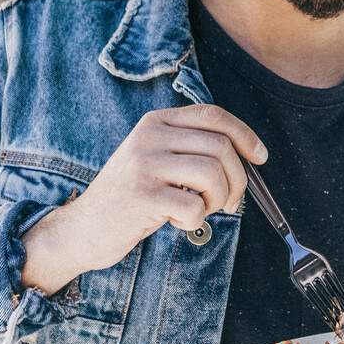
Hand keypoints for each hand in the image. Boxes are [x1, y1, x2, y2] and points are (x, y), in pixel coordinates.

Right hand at [21, 104, 266, 294]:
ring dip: (219, 200)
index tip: (260, 157)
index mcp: (156, 122)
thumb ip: (190, 150)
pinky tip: (178, 221)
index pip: (213, 115)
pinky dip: (196, 220)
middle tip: (230, 202)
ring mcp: (144, 164)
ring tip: (203, 210)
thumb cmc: (130, 198)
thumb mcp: (156, 160)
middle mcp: (149, 137)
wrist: (83, 228)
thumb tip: (247, 158)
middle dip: (238, 179)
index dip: (245, 134)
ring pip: (212, 174)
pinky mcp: (142, 196)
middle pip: (220, 147)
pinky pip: (194, 207)